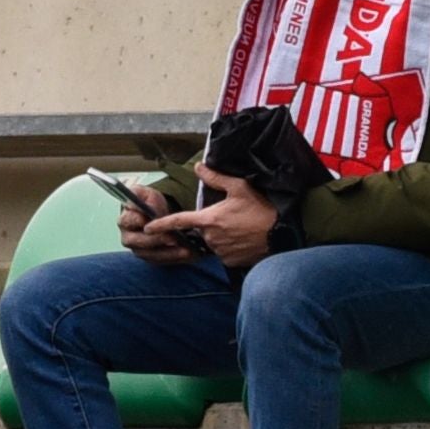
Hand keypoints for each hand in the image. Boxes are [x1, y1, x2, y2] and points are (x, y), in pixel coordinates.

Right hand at [118, 183, 197, 265]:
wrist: (154, 214)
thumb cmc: (149, 202)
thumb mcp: (146, 194)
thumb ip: (143, 197)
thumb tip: (146, 208)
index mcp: (125, 220)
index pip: (129, 221)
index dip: (141, 220)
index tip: (156, 220)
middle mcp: (128, 238)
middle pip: (141, 242)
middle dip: (159, 240)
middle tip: (175, 238)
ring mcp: (139, 250)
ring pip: (153, 255)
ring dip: (171, 254)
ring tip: (188, 250)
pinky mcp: (150, 258)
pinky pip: (163, 261)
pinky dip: (177, 259)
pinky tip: (191, 255)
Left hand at [149, 164, 278, 269]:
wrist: (281, 233)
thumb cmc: (261, 209)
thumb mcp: (240, 187)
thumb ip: (215, 177)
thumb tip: (198, 167)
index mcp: (210, 219)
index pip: (179, 221)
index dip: (161, 224)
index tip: (148, 227)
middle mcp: (211, 237)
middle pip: (201, 231)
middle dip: (210, 224)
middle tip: (231, 217)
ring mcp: (220, 251)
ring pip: (212, 242)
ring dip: (220, 236)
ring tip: (239, 228)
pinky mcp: (230, 262)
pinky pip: (224, 253)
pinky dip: (229, 246)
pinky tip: (243, 239)